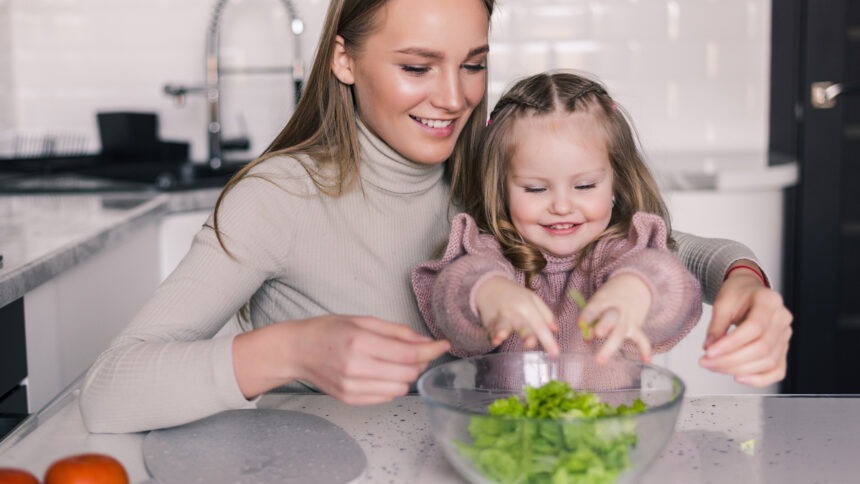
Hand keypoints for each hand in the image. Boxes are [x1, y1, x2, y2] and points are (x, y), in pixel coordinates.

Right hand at [233, 315, 449, 403]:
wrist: (297, 351)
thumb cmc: (328, 331)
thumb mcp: (362, 321)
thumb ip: (396, 332)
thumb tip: (424, 341)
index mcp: (360, 343)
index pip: (408, 354)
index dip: (431, 351)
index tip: (443, 345)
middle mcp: (356, 368)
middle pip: (408, 373)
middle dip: (420, 362)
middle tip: (418, 351)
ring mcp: (352, 387)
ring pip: (400, 388)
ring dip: (407, 375)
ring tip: (396, 361)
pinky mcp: (350, 399)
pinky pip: (386, 396)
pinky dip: (392, 385)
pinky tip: (382, 372)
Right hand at [474, 277, 559, 354]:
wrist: (490, 285)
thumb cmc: (514, 295)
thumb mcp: (533, 299)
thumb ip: (546, 315)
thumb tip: (556, 330)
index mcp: (528, 307)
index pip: (540, 325)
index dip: (548, 340)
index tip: (555, 353)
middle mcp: (515, 312)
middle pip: (522, 325)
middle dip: (526, 334)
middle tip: (530, 343)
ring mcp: (500, 316)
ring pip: (503, 324)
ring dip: (502, 330)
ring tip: (501, 335)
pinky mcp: (489, 321)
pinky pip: (491, 329)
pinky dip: (492, 334)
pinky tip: (493, 340)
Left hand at [578, 274, 652, 363]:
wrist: (633, 285)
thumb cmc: (608, 298)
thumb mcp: (597, 301)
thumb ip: (591, 318)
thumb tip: (587, 338)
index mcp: (603, 300)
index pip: (594, 308)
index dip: (587, 316)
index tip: (580, 324)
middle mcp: (617, 309)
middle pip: (611, 318)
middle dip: (605, 325)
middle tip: (598, 333)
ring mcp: (628, 319)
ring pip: (621, 332)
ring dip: (611, 345)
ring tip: (601, 360)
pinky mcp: (636, 327)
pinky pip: (642, 338)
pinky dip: (645, 349)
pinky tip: (646, 360)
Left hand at [700, 265, 791, 385]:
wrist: (749, 291)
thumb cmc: (738, 294)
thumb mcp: (722, 302)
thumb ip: (716, 326)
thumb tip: (709, 348)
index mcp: (769, 301)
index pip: (754, 327)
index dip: (731, 343)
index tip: (710, 352)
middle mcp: (782, 319)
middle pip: (762, 348)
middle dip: (731, 360)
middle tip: (706, 362)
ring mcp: (785, 335)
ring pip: (768, 361)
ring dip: (739, 369)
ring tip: (715, 367)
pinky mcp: (783, 349)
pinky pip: (777, 370)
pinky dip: (759, 379)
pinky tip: (739, 377)